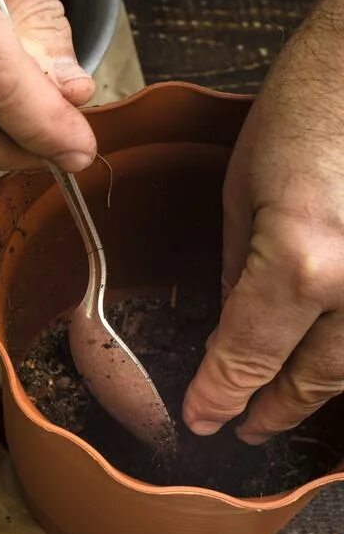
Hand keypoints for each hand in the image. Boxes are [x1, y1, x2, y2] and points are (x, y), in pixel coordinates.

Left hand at [183, 16, 343, 442]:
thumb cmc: (313, 105)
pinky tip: (332, 362)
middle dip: (275, 409)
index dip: (220, 396)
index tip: (203, 419)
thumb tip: (227, 325)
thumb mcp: (245, 191)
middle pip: (316, 376)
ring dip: (321, 391)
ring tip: (287, 407)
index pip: (247, 357)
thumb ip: (238, 268)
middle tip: (245, 429)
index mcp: (301, 263)